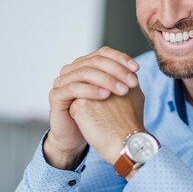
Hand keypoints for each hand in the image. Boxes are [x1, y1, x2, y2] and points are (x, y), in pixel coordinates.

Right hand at [45, 47, 139, 168]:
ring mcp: (62, 81)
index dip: (121, 58)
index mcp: (84, 65)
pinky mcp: (56, 96)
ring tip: (123, 90)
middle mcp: (72, 69)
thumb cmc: (97, 117)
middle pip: (95, 61)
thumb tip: (135, 68)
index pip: (103, 52)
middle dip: (117, 70)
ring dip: (106, 79)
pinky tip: (105, 96)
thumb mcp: (111, 95)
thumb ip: (119, 80)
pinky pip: (73, 88)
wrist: (77, 138)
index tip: (137, 69)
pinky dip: (91, 90)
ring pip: (85, 72)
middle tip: (132, 82)